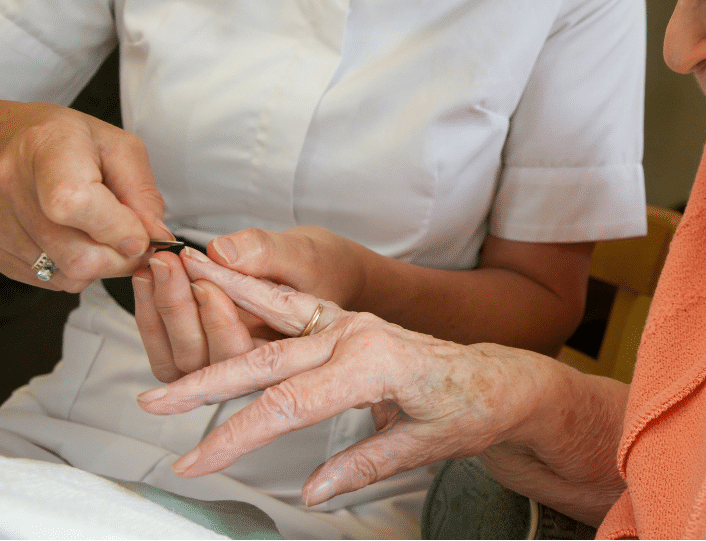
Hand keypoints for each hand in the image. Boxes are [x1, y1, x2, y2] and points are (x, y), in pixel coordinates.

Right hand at [0, 101, 168, 291]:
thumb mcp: (118, 148)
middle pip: (77, 256)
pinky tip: (71, 238)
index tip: (139, 233)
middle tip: (129, 238)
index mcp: (47, 149)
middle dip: (119, 256)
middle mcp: (11, 186)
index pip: (76, 205)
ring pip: (66, 276)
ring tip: (97, 232)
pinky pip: (47, 280)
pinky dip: (70, 268)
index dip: (117, 229)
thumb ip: (142, 193)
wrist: (11, 139)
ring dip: (97, 263)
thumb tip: (156, 235)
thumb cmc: (65, 140)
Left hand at [133, 228, 368, 381]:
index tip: (199, 270)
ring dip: (161, 311)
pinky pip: (170, 349)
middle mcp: (252, 370)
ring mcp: (227, 363)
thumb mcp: (304, 253)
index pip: (240, 351)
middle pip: (203, 359)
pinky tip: (149, 278)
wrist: (332, 274)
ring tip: (157, 267)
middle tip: (170, 263)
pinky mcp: (208, 350)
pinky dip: (153, 314)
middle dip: (179, 307)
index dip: (216, 317)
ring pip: (180, 357)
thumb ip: (266, 253)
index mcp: (286, 356)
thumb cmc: (325, 266)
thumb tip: (222, 252)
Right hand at [136, 256, 625, 522]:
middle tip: (152, 402)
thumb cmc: (465, 410)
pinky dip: (254, 289)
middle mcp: (358, 334)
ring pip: (275, 316)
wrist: (494, 378)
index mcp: (376, 364)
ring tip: (175, 282)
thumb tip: (310, 490)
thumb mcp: (423, 446)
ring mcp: (351, 322)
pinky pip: (292, 303)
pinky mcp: (345, 320)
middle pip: (270, 360)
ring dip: (223, 304)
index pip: (292, 404)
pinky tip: (222, 274)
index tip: (195, 461)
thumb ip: (365, 466)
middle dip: (208, 381)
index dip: (238, 435)